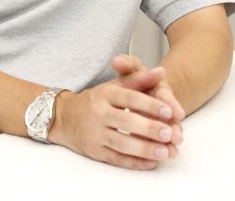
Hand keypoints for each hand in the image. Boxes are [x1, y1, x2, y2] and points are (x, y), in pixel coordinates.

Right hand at [47, 56, 182, 170]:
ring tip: (165, 151)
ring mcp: (95, 134)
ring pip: (121, 143)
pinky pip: (116, 158)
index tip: (170, 111)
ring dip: (144, 149)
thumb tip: (161, 72)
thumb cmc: (96, 100)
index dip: (150, 105)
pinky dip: (134, 162)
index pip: (130, 98)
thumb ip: (139, 79)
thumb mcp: (114, 85)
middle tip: (169, 133)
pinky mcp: (94, 151)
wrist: (64, 117)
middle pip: (126, 121)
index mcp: (105, 94)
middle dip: (149, 128)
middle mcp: (98, 113)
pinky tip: (151, 163)